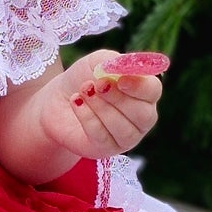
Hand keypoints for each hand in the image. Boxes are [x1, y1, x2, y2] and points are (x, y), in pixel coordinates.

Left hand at [37, 50, 163, 158]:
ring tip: (84, 91)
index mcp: (144, 93)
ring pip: (123, 129)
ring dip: (101, 108)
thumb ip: (114, 62)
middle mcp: (141, 117)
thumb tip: (125, 68)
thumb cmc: (84, 78)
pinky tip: (77, 102)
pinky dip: (88, 118)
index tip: (120, 80)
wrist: (57, 100)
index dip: (140, 86)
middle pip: (142, 114)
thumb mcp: (97, 62)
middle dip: (118, 98)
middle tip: (97, 84)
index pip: (153, 91)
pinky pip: (103, 137)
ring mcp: (126, 137)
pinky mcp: (106, 149)